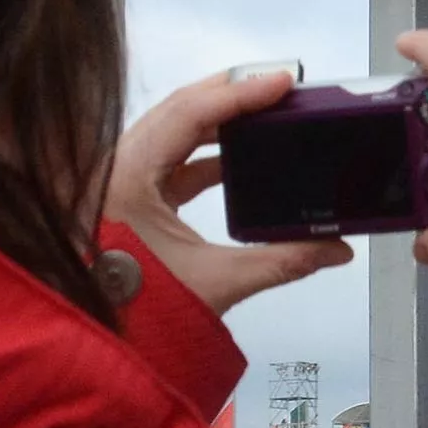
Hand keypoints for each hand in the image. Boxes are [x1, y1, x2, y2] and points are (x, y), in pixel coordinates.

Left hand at [103, 73, 352, 316]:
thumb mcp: (215, 282)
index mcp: (128, 176)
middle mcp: (117, 167)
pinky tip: (238, 159)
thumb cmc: (137, 311)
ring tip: (264, 114)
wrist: (91, 345)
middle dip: (231, 94)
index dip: (239, 93)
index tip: (281, 83)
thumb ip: (281, 261)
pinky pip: (169, 158)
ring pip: (172, 129)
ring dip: (219, 120)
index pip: (188, 113)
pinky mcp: (127, 197)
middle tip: (278, 86)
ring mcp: (118, 180)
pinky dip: (205, 152)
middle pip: (178, 108)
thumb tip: (336, 249)